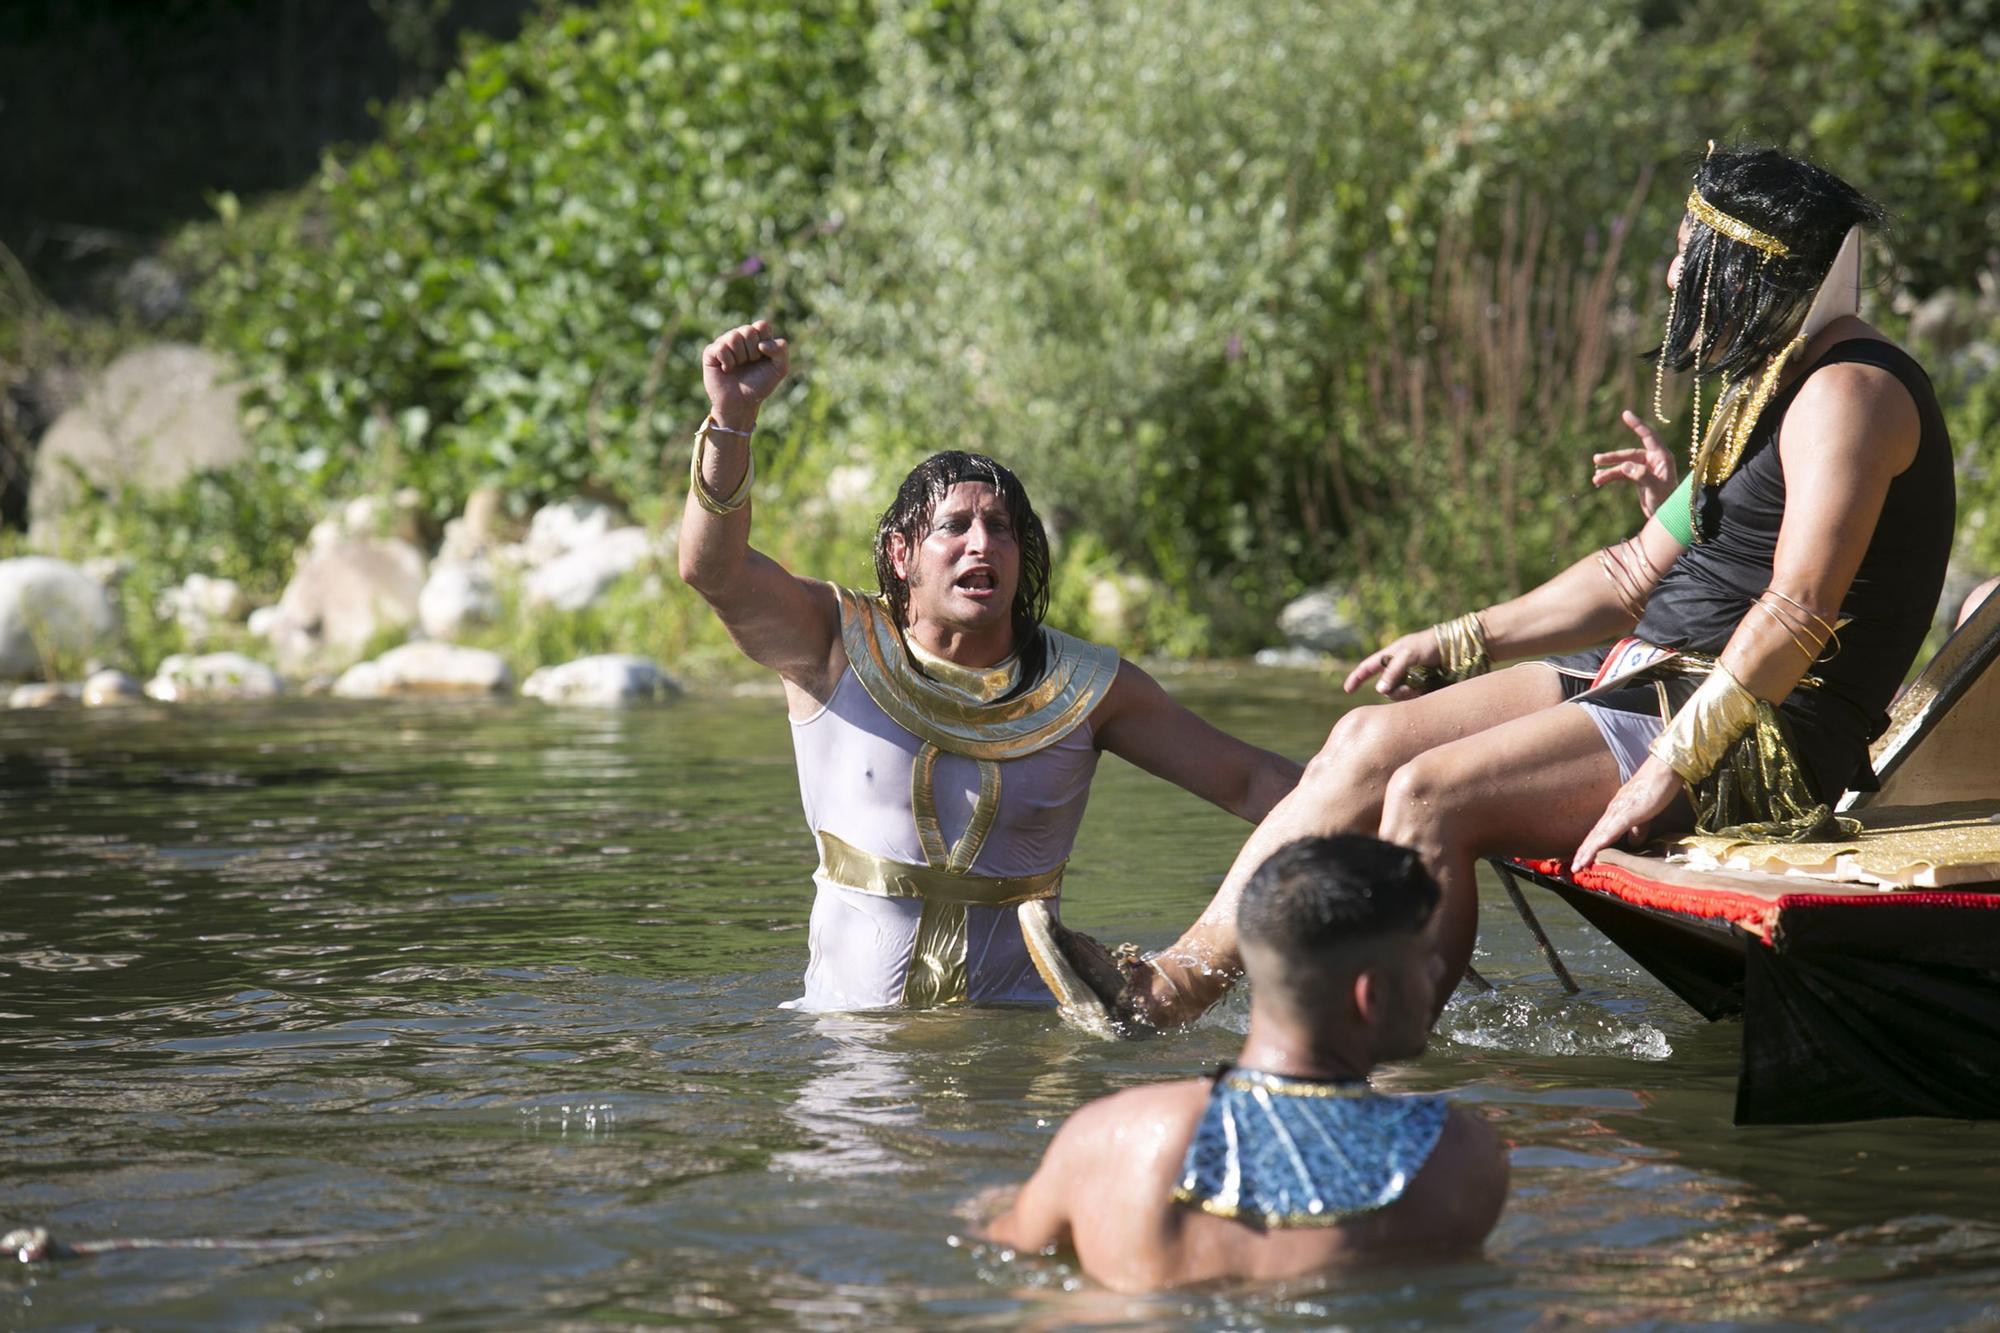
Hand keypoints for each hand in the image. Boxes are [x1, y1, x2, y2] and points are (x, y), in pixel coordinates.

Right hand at [700, 320, 788, 426]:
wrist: (742, 403)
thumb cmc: (760, 384)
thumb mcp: (780, 369)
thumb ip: (781, 350)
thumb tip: (762, 344)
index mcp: (756, 337)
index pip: (761, 325)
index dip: (764, 342)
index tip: (763, 357)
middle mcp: (739, 337)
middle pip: (748, 330)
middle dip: (753, 352)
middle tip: (750, 364)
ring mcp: (724, 342)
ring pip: (734, 337)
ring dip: (740, 357)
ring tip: (738, 367)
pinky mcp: (711, 352)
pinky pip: (721, 348)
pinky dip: (728, 362)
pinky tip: (727, 370)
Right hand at [1343, 628, 1441, 698]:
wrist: (1457, 647)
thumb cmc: (1430, 644)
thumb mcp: (1409, 654)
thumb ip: (1393, 670)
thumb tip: (1379, 690)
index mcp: (1390, 656)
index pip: (1368, 667)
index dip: (1356, 678)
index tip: (1348, 690)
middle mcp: (1399, 669)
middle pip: (1386, 688)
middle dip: (1395, 692)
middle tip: (1411, 689)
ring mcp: (1411, 678)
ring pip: (1400, 695)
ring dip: (1408, 695)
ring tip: (1423, 688)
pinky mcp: (1423, 687)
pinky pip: (1413, 698)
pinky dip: (1418, 696)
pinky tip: (1429, 690)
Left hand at [1572, 754, 1683, 868]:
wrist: (1664, 769)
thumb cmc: (1656, 788)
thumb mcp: (1646, 814)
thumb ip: (1639, 828)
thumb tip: (1634, 844)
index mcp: (1616, 812)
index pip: (1599, 833)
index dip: (1590, 847)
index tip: (1581, 861)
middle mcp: (1613, 811)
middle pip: (1594, 835)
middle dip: (1583, 853)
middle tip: (1573, 869)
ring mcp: (1618, 811)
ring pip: (1599, 834)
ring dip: (1587, 851)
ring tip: (1578, 865)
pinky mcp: (1628, 812)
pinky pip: (1612, 829)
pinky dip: (1601, 841)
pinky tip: (1594, 851)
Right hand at [1593, 409, 1677, 517]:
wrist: (1667, 519)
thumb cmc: (1667, 503)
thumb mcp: (1655, 489)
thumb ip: (1641, 475)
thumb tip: (1624, 466)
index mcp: (1662, 458)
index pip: (1649, 436)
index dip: (1637, 425)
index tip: (1626, 414)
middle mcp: (1654, 461)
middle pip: (1630, 454)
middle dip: (1613, 458)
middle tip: (1597, 459)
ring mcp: (1646, 469)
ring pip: (1623, 465)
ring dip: (1609, 471)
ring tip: (1596, 479)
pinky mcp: (1639, 479)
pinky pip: (1622, 474)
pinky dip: (1611, 477)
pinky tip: (1599, 481)